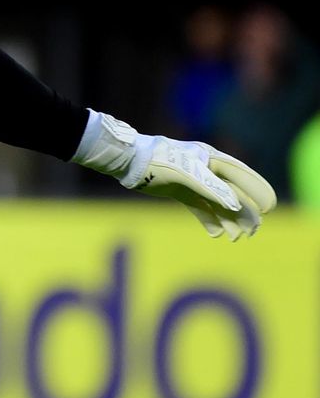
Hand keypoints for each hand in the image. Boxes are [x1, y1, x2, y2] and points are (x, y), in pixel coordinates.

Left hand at [72, 110, 276, 239]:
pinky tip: (216, 233)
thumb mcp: (187, 174)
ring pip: (218, 203)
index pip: (243, 176)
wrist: (129, 162)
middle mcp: (207, 170)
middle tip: (251, 232)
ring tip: (235, 237)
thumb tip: (236, 206)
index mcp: (212, 160)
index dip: (257, 191)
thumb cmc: (158, 161)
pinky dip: (210, 220)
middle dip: (244, 212)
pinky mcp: (181, 191)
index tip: (269, 209)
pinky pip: (201, 207)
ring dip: (229, 219)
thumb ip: (212, 189)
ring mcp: (194, 181)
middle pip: (234, 193)